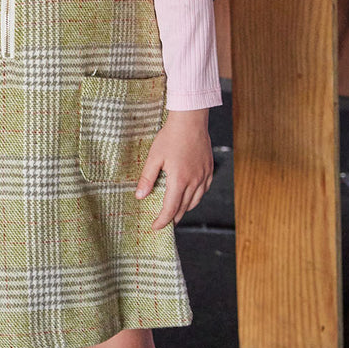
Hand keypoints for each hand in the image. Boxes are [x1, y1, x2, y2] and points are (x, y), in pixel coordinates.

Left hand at [135, 108, 213, 230]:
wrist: (190, 120)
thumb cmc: (171, 136)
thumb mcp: (154, 156)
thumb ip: (148, 178)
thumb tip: (140, 196)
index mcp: (179, 180)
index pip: (170, 209)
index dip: (162, 221)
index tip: (155, 226)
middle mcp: (194, 181)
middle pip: (183, 208)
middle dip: (173, 218)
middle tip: (164, 223)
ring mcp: (204, 176)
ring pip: (195, 201)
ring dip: (184, 209)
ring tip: (175, 211)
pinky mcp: (209, 169)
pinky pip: (203, 190)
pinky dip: (195, 198)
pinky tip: (189, 196)